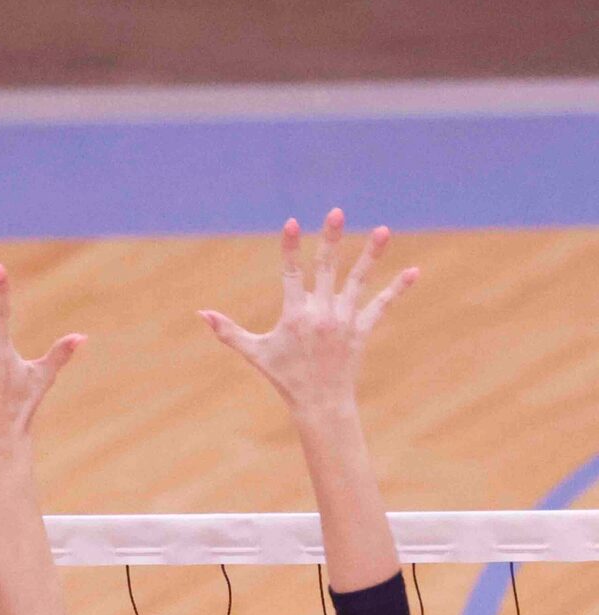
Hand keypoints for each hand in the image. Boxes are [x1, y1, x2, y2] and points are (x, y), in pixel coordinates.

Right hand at [200, 209, 417, 417]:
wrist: (320, 404)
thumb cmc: (284, 377)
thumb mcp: (254, 353)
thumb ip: (228, 331)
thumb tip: (201, 314)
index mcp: (295, 315)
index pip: (291, 274)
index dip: (291, 248)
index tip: (292, 223)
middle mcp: (322, 313)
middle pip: (326, 267)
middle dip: (330, 238)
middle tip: (336, 211)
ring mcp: (345, 320)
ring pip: (359, 280)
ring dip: (371, 254)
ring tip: (382, 229)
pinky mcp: (362, 330)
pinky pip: (382, 305)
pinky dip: (398, 289)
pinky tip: (414, 271)